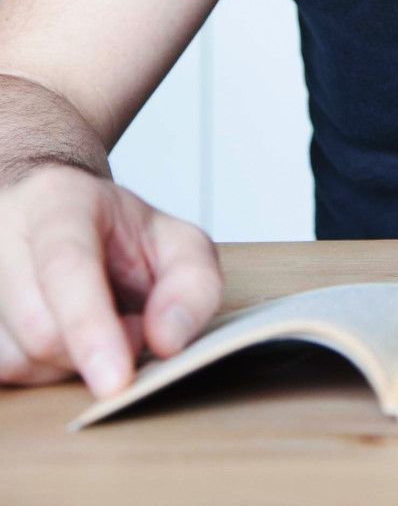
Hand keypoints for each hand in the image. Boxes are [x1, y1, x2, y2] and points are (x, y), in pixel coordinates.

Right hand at [0, 164, 222, 396]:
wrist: (52, 216)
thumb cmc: (116, 233)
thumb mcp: (176, 241)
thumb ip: (192, 284)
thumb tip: (166, 342)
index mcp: (58, 203)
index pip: (67, 266)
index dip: (89, 325)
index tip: (115, 381)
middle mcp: (0, 236)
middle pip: (41, 329)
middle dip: (96, 347)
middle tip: (128, 321)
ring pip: (20, 361)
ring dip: (69, 362)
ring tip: (90, 320)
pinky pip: (6, 374)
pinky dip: (43, 369)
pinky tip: (60, 335)